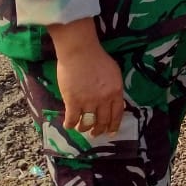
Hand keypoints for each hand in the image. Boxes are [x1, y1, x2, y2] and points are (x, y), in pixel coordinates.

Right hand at [49, 18, 123, 137]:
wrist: (80, 51)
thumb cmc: (97, 58)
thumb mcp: (114, 73)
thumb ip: (114, 88)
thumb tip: (113, 100)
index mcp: (116, 92)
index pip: (117, 114)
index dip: (114, 125)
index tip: (111, 132)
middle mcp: (104, 100)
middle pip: (103, 121)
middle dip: (99, 130)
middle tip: (95, 134)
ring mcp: (88, 102)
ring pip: (88, 123)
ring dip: (85, 128)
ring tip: (82, 128)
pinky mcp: (73, 101)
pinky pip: (72, 119)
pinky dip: (70, 124)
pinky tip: (69, 125)